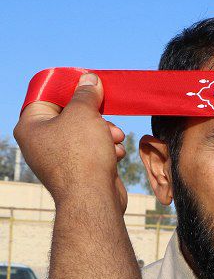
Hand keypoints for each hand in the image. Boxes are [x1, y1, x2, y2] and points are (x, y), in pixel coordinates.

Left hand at [14, 73, 128, 212]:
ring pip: (85, 133)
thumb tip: (89, 79)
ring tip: (117, 137)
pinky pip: (92, 151)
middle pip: (69, 114)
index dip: (68, 87)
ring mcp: (59, 158)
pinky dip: (106, 149)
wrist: (93, 198)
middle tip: (106, 113)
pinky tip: (116, 153)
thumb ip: (86, 93)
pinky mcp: (77, 171)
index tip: (87, 82)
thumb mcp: (84, 113)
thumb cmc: (82, 154)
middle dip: (94, 114)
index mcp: (31, 126)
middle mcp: (40, 142)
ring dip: (105, 131)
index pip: (46, 96)